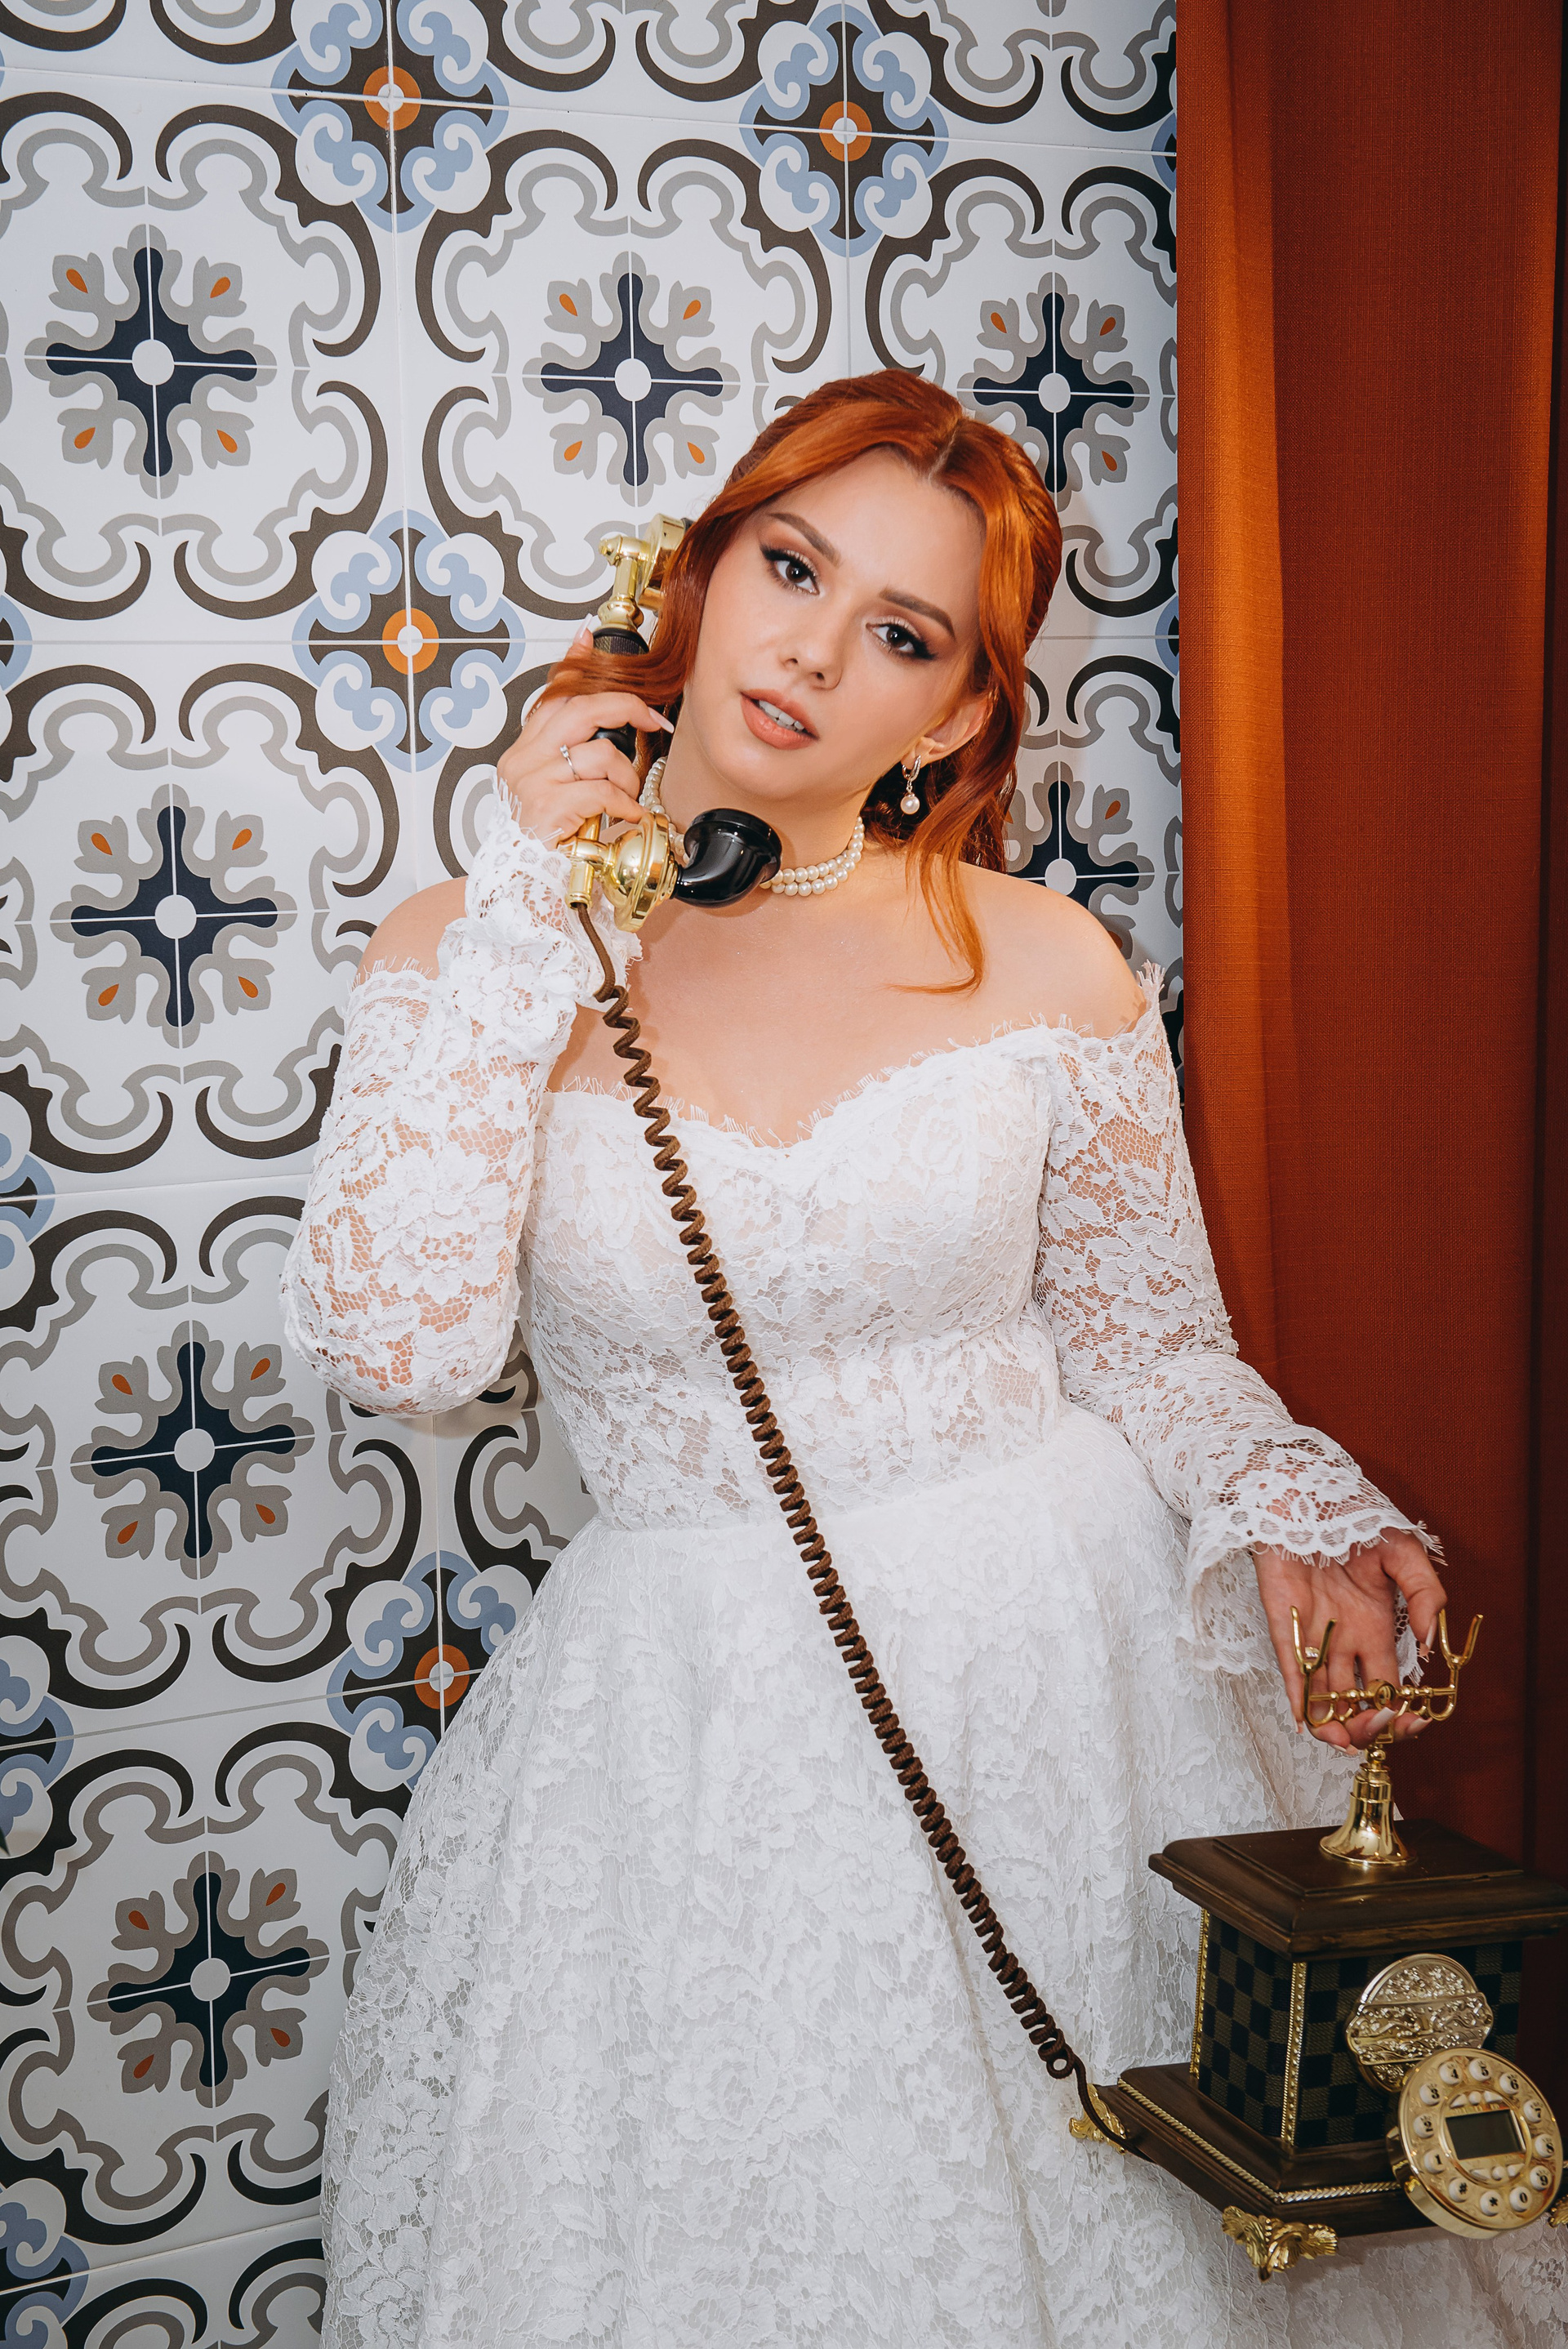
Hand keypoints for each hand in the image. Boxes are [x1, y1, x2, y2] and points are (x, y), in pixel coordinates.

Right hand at [497, 630, 671, 845]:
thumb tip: (604, 724)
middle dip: (626, 709)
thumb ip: (574, 752)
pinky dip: (624, 804)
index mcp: (524, 752)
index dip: (573, 666)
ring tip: (625, 798)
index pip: (552, 697)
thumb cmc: (548, 835)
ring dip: (625, 777)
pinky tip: (627, 816)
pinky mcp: (548, 808)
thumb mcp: (556, 787)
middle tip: (654, 721)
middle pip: (581, 710)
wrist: (523, 884)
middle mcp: (523, 761)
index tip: (588, 637)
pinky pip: (602, 791)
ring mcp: (533, 783)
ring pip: (600, 753)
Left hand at [1252, 1532, 1447, 1749]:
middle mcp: (1345, 1640)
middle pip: (1357, 1702)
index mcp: (1376, 1628)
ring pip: (1323, 1698)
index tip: (1414, 1721)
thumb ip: (1425, 1595)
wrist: (1303, 1494)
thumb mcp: (1403, 1553)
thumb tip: (1432, 1644)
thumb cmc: (1352, 1518)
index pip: (1390, 1687)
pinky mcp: (1283, 1626)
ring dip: (1335, 1725)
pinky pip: (1290, 1671)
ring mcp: (1312, 1636)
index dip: (1402, 1711)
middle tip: (1378, 1729)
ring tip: (1346, 1739)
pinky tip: (1308, 1720)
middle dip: (1370, 1726)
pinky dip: (1299, 1699)